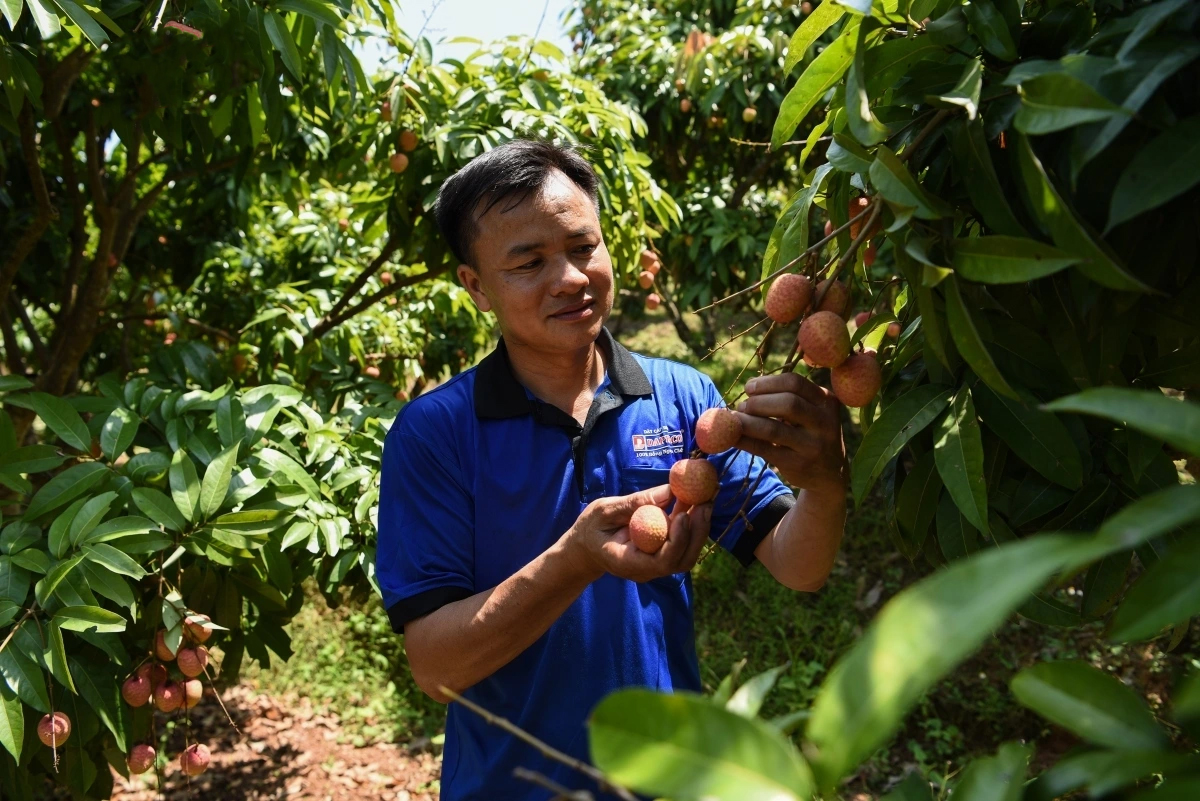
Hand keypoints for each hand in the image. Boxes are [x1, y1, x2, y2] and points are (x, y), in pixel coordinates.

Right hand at [562, 485, 712, 583]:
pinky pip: (682, 542)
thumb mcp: (603, 511)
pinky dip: (691, 521)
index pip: (661, 562)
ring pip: (687, 553)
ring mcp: (657, 564)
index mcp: (628, 563)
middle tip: (706, 501)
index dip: (677, 541)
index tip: (683, 516)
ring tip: (706, 497)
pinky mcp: (663, 554)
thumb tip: (668, 491)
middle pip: (682, 559)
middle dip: (698, 531)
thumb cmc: (591, 528)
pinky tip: (695, 500)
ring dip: (699, 525)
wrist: (587, 546)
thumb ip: (633, 503)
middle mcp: (647, 569)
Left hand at [734, 373, 846, 493]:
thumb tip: (749, 388)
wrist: (829, 474)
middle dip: (758, 402)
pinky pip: (764, 450)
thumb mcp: (811, 412)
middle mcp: (824, 422)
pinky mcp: (798, 464)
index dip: (768, 383)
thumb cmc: (811, 434)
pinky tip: (733, 437)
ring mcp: (812, 445)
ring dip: (748, 422)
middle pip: (787, 403)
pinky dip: (745, 441)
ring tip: (735, 420)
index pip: (795, 382)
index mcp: (826, 401)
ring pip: (773, 429)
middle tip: (742, 406)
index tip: (749, 388)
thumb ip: (788, 397)